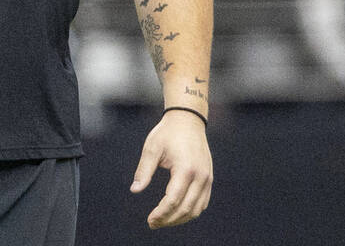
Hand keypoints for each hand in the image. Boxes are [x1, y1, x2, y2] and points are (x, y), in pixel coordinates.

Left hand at [130, 109, 212, 228]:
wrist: (188, 120)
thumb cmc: (167, 133)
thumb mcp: (151, 148)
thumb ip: (143, 170)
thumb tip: (135, 190)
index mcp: (185, 169)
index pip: (174, 200)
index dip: (161, 213)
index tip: (150, 220)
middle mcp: (200, 176)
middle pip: (186, 209)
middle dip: (169, 220)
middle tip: (153, 223)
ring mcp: (207, 178)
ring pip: (196, 209)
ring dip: (180, 219)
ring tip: (163, 220)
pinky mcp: (209, 178)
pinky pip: (202, 202)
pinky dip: (190, 211)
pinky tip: (176, 213)